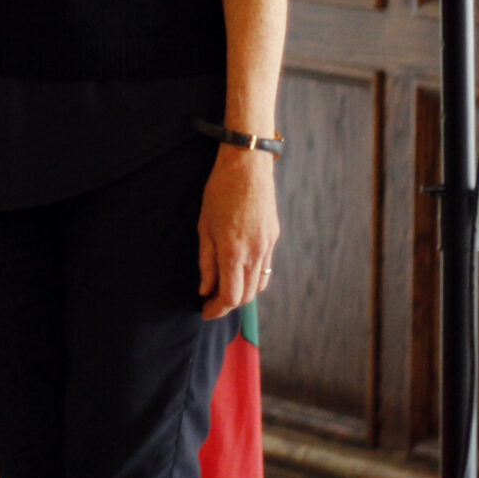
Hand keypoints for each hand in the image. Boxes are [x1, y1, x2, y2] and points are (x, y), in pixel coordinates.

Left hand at [196, 146, 277, 319]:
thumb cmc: (219, 192)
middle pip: (246, 296)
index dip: (217, 309)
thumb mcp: (204, 226)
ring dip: (242, 294)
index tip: (204, 311)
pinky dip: (253, 279)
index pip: (229, 296)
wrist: (247, 166)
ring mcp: (268, 246)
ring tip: (223, 289)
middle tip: (210, 303)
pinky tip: (239, 272)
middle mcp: (256, 253)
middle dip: (228, 305)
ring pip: (258, 285)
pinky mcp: (274, 238)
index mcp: (234, 252)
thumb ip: (206, 262)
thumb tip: (205, 290)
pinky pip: (266, 269)